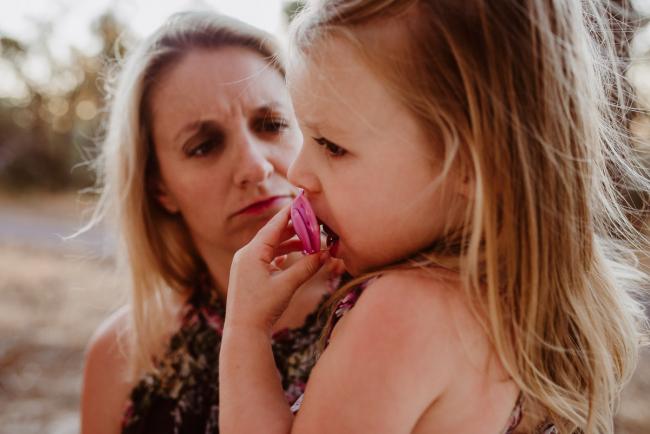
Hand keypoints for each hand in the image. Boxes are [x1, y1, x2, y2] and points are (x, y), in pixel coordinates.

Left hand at [225, 205, 328, 331]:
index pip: (274, 226)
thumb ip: (307, 267)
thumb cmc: (262, 308)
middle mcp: (246, 254)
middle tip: (313, 220)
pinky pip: (267, 257)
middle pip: (273, 234)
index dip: (290, 213)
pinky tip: (294, 254)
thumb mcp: (287, 285)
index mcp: (252, 252)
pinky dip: (282, 254)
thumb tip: (327, 253)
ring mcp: (246, 264)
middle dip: (294, 228)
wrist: (243, 332)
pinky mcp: (249, 274)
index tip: (303, 201)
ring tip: (310, 240)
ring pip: (271, 246)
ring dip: (290, 243)